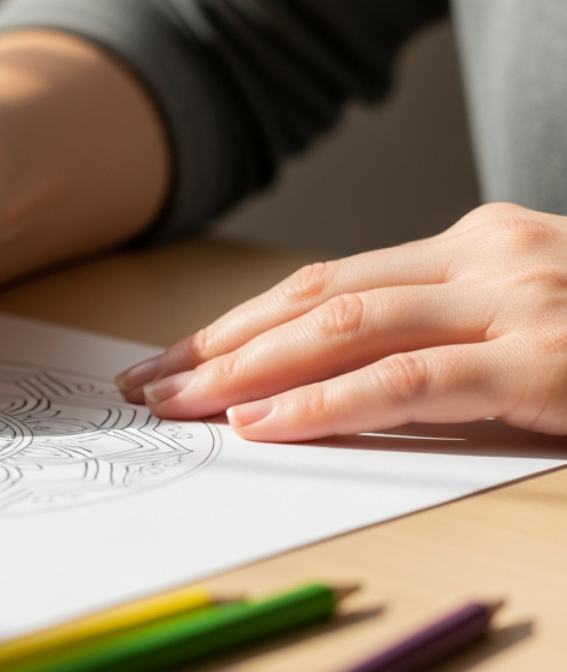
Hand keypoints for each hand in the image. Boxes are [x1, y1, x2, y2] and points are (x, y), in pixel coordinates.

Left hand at [115, 203, 566, 440]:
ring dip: (245, 369)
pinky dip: (323, 401)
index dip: (237, 323)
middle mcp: (489, 257)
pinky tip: (264, 425)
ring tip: (177, 405)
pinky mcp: (545, 365)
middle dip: (218, 345)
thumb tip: (320, 375)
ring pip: (346, 326)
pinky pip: (408, 381)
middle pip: (316, 296)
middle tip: (145, 385)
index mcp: (477, 245)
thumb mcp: (528, 317)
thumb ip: (442, 330)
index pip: (325, 282)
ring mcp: (519, 305)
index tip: (173, 360)